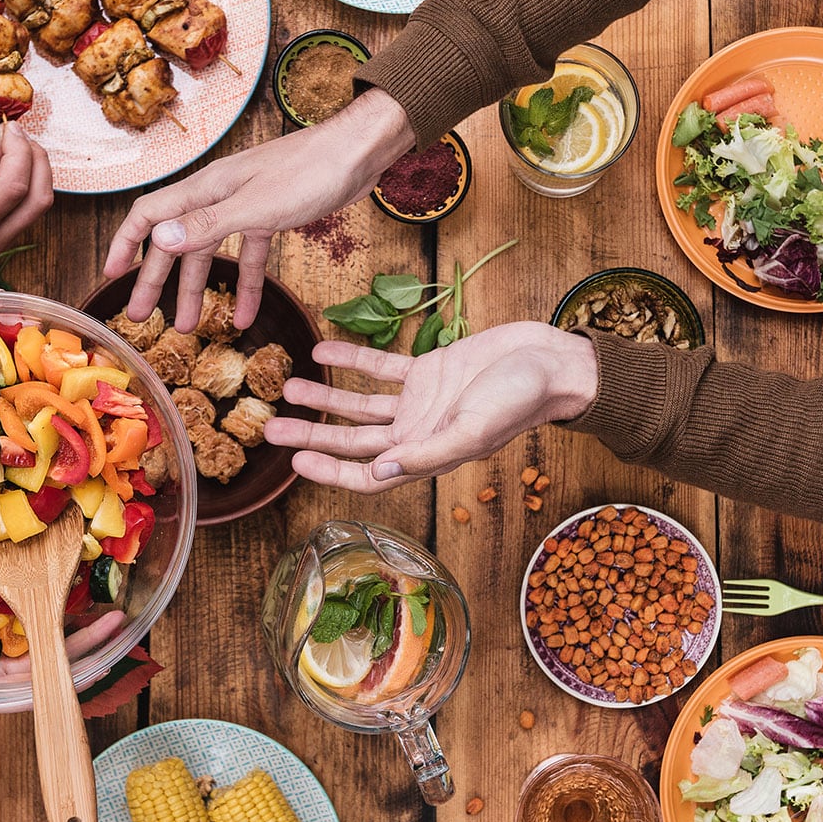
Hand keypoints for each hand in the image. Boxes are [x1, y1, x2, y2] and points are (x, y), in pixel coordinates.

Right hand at [0, 125, 52, 262]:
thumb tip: (9, 137)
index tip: (10, 127)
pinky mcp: (8, 235)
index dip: (20, 151)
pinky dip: (29, 181)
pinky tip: (10, 165)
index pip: (14, 186)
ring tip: (12, 147)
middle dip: (36, 159)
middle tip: (16, 135)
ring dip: (36, 170)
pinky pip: (30, 207)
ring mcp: (4, 241)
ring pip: (39, 203)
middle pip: (39, 198)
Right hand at [0, 610, 126, 776]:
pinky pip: (1, 632)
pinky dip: (22, 614)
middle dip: (79, 643)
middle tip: (116, 619)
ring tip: (94, 598)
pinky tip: (39, 592)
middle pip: (44, 661)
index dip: (67, 677)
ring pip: (30, 645)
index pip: (34, 689)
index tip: (102, 662)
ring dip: (59, 625)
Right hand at [104, 90, 414, 331]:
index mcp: (206, 189)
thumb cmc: (311, 171)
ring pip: (212, 253)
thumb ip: (209, 226)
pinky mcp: (273, 215)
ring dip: (200, 290)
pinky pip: (250, 256)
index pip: (149, 214)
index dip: (126, 244)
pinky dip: (247, 287)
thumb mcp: (258, 206)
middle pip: (177, 241)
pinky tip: (246, 317)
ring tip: (189, 327)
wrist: (359, 152)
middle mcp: (219, 195)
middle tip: (142, 316)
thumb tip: (160, 241)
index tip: (112, 276)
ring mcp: (246, 206)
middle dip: (157, 280)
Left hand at [265, 323, 598, 492]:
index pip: (367, 472)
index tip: (294, 461)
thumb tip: (378, 473)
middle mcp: (417, 431)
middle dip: (312, 434)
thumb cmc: (521, 399)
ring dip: (325, 397)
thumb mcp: (473, 429)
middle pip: (353, 439)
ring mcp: (421, 400)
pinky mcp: (430, 369)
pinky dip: (353, 359)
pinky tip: (323, 348)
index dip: (330, 470)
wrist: (552, 360)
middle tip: (271, 426)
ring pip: (360, 404)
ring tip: (288, 387)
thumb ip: (427, 453)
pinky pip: (382, 366)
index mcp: (426, 453)